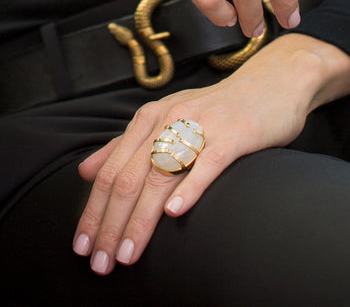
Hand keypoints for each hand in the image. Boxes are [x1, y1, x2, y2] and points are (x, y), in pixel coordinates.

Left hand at [71, 34, 349, 274]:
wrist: (268, 85)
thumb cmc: (215, 109)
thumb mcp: (165, 119)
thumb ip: (125, 144)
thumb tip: (84, 171)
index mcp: (149, 118)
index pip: (110, 171)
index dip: (92, 210)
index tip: (81, 245)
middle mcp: (169, 120)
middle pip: (129, 178)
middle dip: (110, 224)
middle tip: (99, 263)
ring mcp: (201, 127)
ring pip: (161, 176)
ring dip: (140, 220)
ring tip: (127, 255)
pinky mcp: (233, 135)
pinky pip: (207, 164)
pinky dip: (189, 188)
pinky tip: (174, 214)